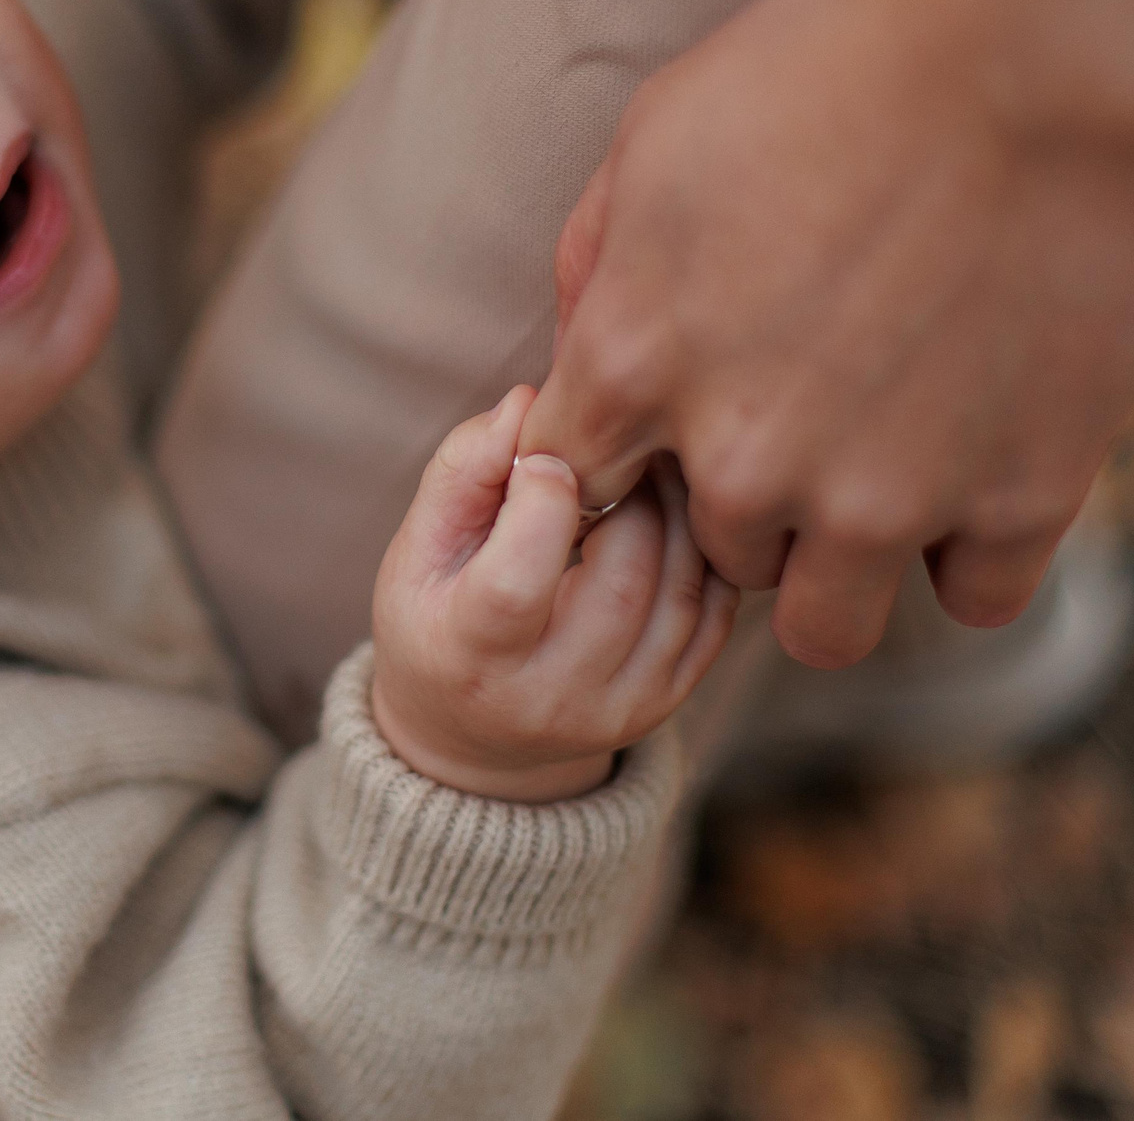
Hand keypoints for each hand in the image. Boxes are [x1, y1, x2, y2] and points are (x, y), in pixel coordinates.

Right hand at [371, 387, 737, 802]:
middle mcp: (549, 698)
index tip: (545, 453)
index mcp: (471, 656)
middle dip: (631, 489)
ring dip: (678, 510)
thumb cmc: (436, 619)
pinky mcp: (665, 703)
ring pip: (680, 590)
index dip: (541, 497)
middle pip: (621, 578)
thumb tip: (529, 401)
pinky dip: (706, 550)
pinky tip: (677, 513)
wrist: (471, 732)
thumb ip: (464, 471)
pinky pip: (714, 614)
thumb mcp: (419, 548)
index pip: (517, 580)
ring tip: (653, 464)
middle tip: (624, 436)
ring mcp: (617, 708)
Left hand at [522, 0, 1133, 671]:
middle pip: (711, 550)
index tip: (681, 412)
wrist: (1045, 43)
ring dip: (844, 558)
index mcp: (632, 363)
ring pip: (826, 621)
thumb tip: (575, 342)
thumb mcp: (661, 126)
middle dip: (749, 494)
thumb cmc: (840, 57)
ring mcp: (881, 498)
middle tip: (819, 401)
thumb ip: (597, 255)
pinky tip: (986, 464)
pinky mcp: (1019, 503)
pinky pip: (976, 599)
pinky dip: (977, 548)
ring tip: (891, 463)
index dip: (626, 453)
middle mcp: (741, 458)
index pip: (575, 482)